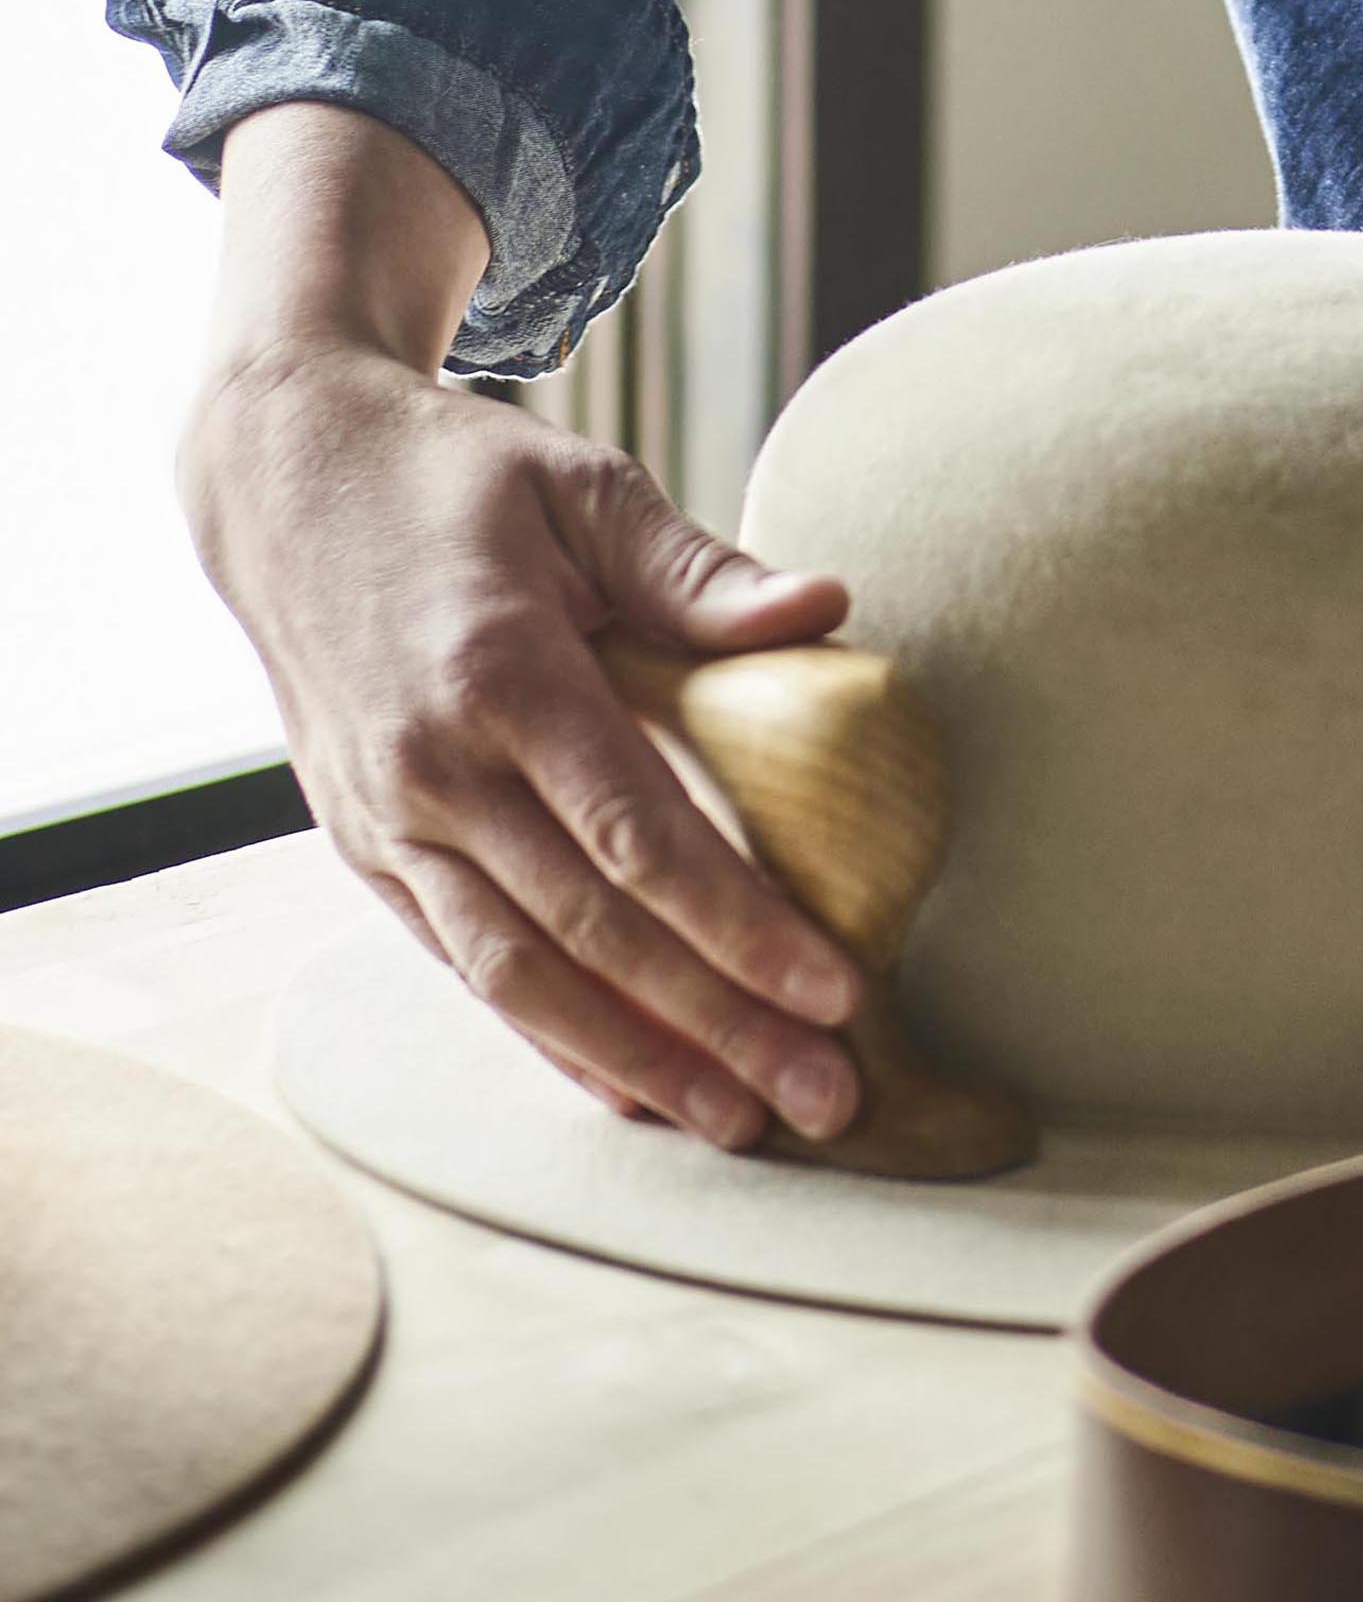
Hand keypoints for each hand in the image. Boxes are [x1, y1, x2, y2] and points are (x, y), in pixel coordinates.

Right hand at [185, 106, 863, 1148]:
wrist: (289, 482)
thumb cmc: (461, 479)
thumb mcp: (586, 486)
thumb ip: (697, 569)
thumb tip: (825, 609)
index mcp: (500, 676)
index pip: (638, 836)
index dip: (740, 925)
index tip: (835, 988)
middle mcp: (432, 772)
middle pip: (593, 934)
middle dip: (716, 1027)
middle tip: (825, 1094)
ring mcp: (387, 824)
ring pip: (522, 978)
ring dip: (637, 1062)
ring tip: (739, 1122)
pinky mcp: (365, 850)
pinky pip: (466, 963)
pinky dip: (547, 1035)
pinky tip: (626, 1085)